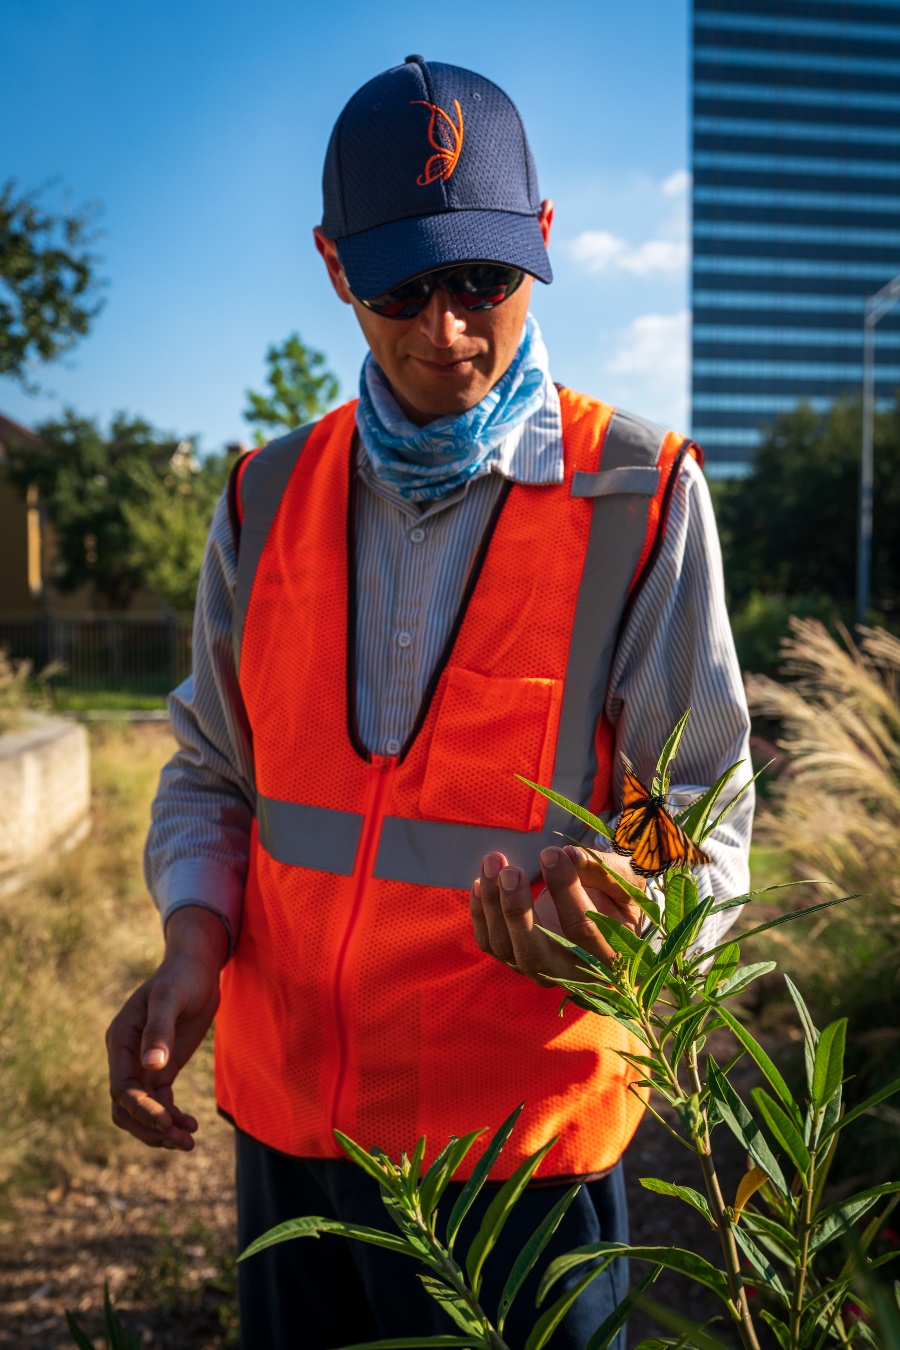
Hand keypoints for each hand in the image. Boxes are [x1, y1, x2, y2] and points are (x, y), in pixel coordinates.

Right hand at [106, 906, 228, 1149]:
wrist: (197, 967)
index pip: (122, 1088)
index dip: (141, 1109)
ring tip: (189, 1141)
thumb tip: (151, 1066)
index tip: (166, 1122)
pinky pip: (160, 1102)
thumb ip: (159, 1030)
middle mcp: (126, 1057)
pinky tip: (191, 1126)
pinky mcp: (162, 1069)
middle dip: (150, 1128)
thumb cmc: (181, 977)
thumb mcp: (170, 998)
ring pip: (142, 1111)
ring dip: (161, 1130)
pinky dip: (172, 1117)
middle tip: (181, 1140)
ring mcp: (143, 1065)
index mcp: (120, 1040)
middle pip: (126, 1108)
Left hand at [470, 844, 645, 986]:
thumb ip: (601, 871)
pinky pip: (489, 943)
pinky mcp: (514, 960)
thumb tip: (569, 855)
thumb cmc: (615, 900)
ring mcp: (538, 971)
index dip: (565, 889)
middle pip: (534, 953)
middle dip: (517, 910)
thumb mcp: (623, 885)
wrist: (602, 922)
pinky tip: (481, 882)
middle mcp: (569, 974)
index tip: (550, 852)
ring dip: (493, 904)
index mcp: (607, 958)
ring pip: (505, 948)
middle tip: (510, 871)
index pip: (581, 928)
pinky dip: (481, 912)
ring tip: (493, 862)